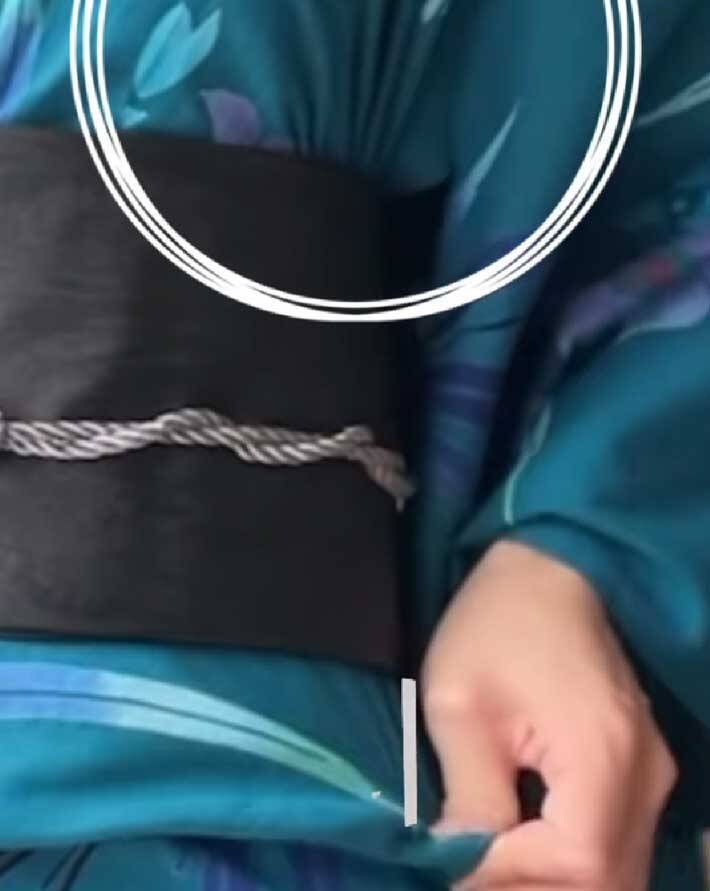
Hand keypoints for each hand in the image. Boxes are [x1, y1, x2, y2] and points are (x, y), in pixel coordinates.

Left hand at [421, 539, 677, 889]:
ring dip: (551, 881)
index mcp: (603, 756)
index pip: (574, 863)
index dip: (509, 878)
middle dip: (532, 890)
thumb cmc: (496, 625)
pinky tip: (521, 849)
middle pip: (607, 881)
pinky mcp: (643, 767)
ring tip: (488, 868)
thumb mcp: (459, 706)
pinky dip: (571, 862)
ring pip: (616, 872)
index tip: (452, 864)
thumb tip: (460, 865)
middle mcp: (646, 776)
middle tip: (468, 874)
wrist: (547, 571)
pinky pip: (616, 842)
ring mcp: (653, 773)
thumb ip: (469, 797)